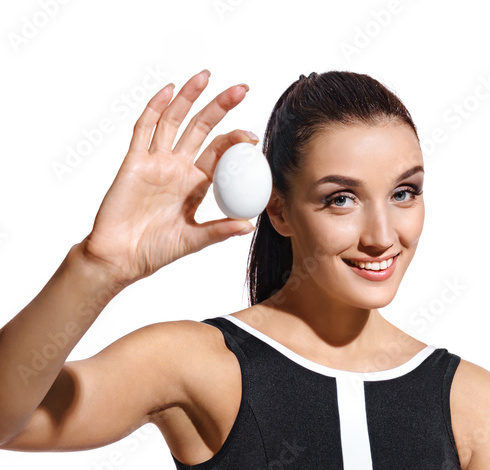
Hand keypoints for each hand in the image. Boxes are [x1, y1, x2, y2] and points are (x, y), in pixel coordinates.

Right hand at [81, 69, 258, 285]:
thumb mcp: (192, 241)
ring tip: (206, 76)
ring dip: (189, 97)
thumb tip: (249, 225)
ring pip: (174, 121)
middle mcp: (177, 168)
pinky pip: (144, 129)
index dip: (235, 142)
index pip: (219, 154)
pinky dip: (155, 108)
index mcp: (195, 185)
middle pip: (201, 128)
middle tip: (241, 88)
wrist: (121, 257)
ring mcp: (155, 162)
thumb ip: (219, 230)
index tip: (252, 136)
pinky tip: (168, 90)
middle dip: (220, 107)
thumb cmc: (154, 251)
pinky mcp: (134, 161)